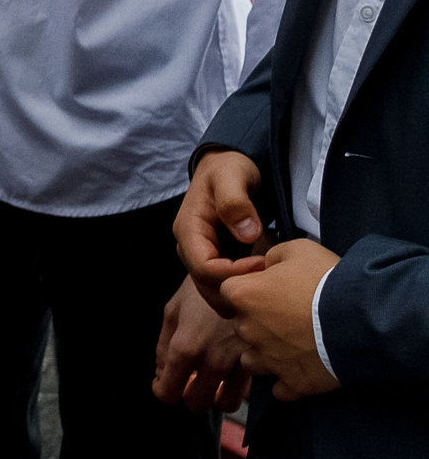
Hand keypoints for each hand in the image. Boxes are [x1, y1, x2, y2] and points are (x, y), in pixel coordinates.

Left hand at [151, 280, 251, 411]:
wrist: (247, 273)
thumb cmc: (206, 288)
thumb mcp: (174, 309)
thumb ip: (164, 345)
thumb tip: (161, 374)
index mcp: (184, 347)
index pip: (167, 392)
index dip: (166, 390)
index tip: (170, 384)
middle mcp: (212, 360)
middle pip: (197, 403)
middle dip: (192, 395)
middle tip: (194, 381)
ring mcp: (240, 363)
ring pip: (226, 403)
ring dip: (219, 394)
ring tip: (218, 377)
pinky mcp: (265, 361)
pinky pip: (251, 391)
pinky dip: (244, 387)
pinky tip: (239, 368)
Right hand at [176, 150, 268, 314]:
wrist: (227, 165)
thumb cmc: (229, 168)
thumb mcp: (233, 176)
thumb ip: (235, 203)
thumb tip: (247, 234)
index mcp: (188, 230)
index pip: (205, 268)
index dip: (234, 272)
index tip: (265, 263)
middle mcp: (190, 246)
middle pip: (207, 285)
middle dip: (237, 290)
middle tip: (270, 283)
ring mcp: (201, 253)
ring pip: (213, 289)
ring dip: (239, 293)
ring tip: (269, 285)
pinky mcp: (215, 257)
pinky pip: (224, 282)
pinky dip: (242, 287)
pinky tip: (264, 282)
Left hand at [229, 237, 341, 401]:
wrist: (363, 319)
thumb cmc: (328, 280)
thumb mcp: (298, 249)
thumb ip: (272, 257)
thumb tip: (265, 266)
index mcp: (243, 296)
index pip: (230, 292)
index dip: (250, 289)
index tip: (271, 289)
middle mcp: (248, 330)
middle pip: (242, 326)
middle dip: (258, 321)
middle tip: (289, 316)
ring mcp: (269, 360)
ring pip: (253, 360)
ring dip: (267, 353)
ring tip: (292, 345)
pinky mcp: (293, 383)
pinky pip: (280, 389)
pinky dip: (289, 381)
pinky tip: (303, 369)